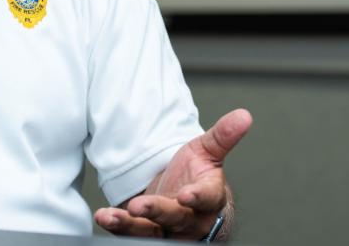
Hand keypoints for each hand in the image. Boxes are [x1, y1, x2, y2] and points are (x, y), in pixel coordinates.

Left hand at [94, 108, 251, 239]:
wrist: (184, 200)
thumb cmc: (196, 176)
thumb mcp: (207, 152)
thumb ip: (222, 136)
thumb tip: (244, 115)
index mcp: (208, 197)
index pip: (207, 199)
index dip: (197, 197)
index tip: (186, 194)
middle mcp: (189, 218)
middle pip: (176, 217)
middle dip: (158, 211)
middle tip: (141, 205)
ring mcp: (167, 228)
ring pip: (152, 231)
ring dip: (132, 224)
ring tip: (114, 216)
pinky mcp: (146, 230)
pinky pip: (132, 232)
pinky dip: (118, 225)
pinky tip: (104, 216)